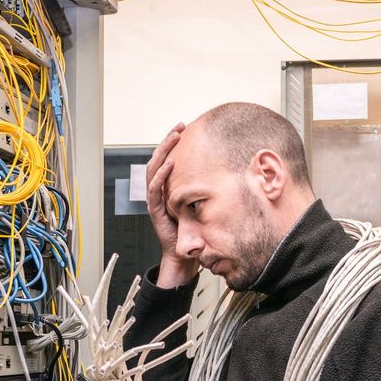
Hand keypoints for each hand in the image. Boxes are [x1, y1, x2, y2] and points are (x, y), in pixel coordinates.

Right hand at [146, 124, 197, 286]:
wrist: (184, 253)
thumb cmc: (194, 229)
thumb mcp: (202, 202)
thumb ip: (206, 188)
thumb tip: (227, 171)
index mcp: (168, 187)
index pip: (167, 159)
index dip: (173, 143)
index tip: (185, 129)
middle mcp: (160, 191)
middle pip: (158, 159)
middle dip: (168, 141)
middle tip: (179, 127)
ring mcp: (156, 200)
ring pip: (153, 169)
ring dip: (163, 152)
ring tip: (174, 138)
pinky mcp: (155, 210)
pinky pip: (154, 189)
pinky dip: (161, 175)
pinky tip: (170, 164)